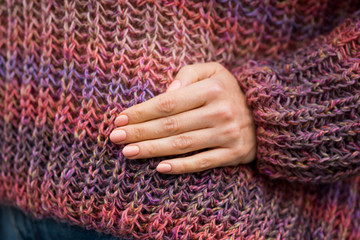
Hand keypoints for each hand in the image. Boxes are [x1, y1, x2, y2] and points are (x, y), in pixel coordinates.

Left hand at [109, 62, 255, 173]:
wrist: (266, 112)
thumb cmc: (227, 90)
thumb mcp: (212, 71)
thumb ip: (187, 76)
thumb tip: (165, 94)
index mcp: (212, 89)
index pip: (168, 103)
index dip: (141, 112)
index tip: (120, 119)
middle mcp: (221, 112)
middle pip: (171, 125)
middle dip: (139, 132)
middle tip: (115, 139)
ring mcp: (228, 135)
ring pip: (182, 145)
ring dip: (152, 149)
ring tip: (128, 152)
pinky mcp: (234, 154)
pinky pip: (203, 162)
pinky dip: (181, 166)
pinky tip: (159, 168)